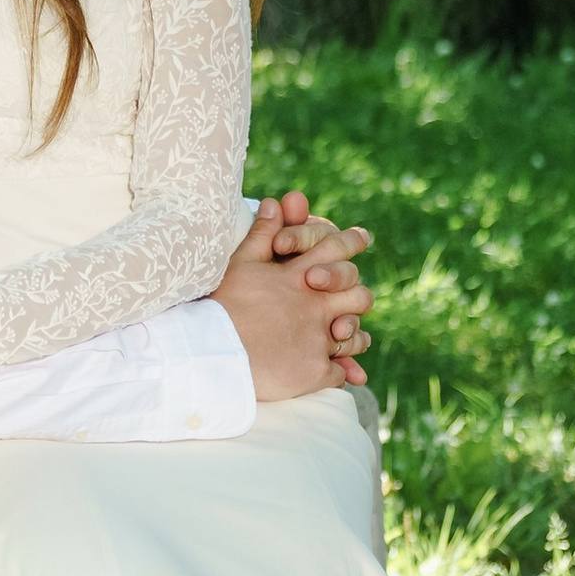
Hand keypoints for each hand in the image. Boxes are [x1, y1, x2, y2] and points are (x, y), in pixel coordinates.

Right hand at [216, 197, 374, 402]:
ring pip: (353, 337)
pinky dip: (339, 372)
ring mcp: (319, 340)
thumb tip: (274, 202)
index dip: (349, 241)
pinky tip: (332, 372)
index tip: (362, 237)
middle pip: (358, 296)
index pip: (334, 250)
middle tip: (353, 300)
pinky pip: (340, 372)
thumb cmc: (222, 305)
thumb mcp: (240, 263)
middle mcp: (316, 306)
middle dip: (356, 296)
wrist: (212, 352)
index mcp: (300, 277)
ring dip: (351, 336)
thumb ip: (262, 233)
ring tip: (343, 338)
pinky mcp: (315, 372)